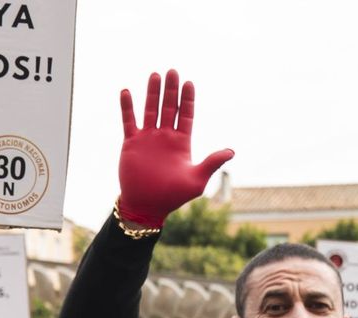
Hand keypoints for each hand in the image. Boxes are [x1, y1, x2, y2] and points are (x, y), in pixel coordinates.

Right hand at [117, 70, 234, 227]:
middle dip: (171, 90)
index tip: (189, 83)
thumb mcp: (196, 180)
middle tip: (172, 71)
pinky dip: (127, 107)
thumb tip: (231, 151)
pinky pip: (129, 121)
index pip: (185, 114)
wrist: (146, 207)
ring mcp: (148, 138)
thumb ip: (212, 163)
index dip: (187, 99)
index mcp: (182, 143)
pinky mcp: (131, 143)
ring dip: (152, 93)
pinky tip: (126, 91)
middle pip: (169, 107)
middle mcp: (165, 137)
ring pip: (150, 109)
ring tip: (155, 75)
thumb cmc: (173, 197)